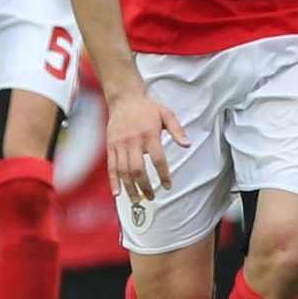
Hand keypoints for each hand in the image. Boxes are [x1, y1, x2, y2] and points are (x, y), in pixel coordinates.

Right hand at [107, 88, 188, 202]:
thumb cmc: (147, 108)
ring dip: (130, 187)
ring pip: (123, 171)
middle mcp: (133, 142)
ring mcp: (120, 145)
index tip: (168, 185)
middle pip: (138, 169)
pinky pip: (111, 167)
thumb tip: (187, 145)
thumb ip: (178, 131)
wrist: (125, 98)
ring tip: (137, 199)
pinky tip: (117, 192)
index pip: (158, 159)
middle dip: (145, 186)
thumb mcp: (167, 115)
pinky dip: (113, 181)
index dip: (163, 174)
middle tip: (152, 196)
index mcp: (149, 135)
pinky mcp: (110, 146)